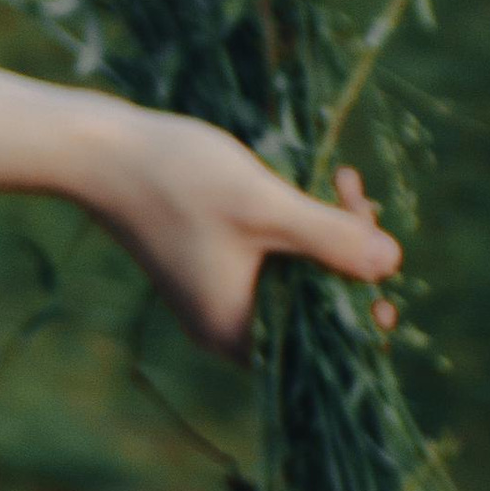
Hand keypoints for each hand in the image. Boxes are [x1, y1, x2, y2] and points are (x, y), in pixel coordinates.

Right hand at [0, 56, 401, 356]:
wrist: (96, 150)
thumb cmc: (178, 180)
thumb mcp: (265, 206)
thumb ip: (331, 239)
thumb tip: (393, 266)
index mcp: (238, 330)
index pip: (326, 339)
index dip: (365, 299)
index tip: (381, 246)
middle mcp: (226, 326)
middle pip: (315, 308)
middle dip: (348, 255)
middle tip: (355, 192)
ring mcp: (214, 295)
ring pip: (296, 277)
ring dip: (326, 233)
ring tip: (340, 179)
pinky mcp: (206, 263)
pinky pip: (270, 259)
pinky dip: (295, 227)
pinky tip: (310, 185)